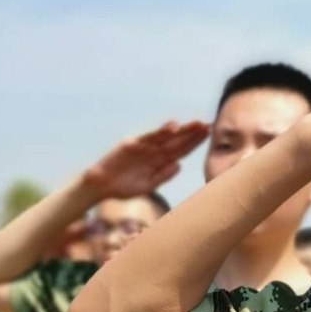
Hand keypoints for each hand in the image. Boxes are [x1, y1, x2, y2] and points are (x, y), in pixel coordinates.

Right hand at [83, 119, 209, 198]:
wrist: (101, 187)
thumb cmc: (123, 187)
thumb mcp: (148, 184)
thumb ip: (163, 175)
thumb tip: (179, 165)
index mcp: (159, 160)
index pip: (180, 150)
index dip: (194, 142)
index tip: (209, 135)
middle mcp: (153, 150)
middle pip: (177, 141)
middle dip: (192, 133)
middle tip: (209, 124)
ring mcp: (143, 146)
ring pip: (166, 136)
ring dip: (181, 130)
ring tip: (197, 124)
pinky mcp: (131, 144)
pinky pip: (148, 137)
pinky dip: (160, 132)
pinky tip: (173, 126)